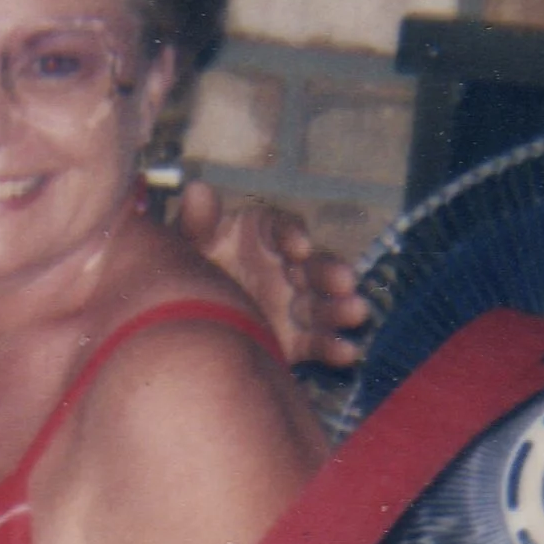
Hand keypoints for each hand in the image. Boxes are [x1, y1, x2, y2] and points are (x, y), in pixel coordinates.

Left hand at [176, 182, 370, 372]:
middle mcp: (284, 266)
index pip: (283, 229)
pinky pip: (317, 342)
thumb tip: (197, 190)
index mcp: (261, 236)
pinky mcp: (295, 339)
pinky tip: (348, 353)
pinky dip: (333, 347)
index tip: (299, 248)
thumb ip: (195, 223)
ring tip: (357, 314)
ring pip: (322, 303)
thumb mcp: (187, 246)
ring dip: (340, 308)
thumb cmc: (189, 273)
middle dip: (330, 273)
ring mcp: (292, 303)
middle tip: (346, 282)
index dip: (293, 236)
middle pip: (313, 266)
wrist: (186, 324)